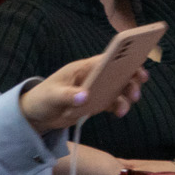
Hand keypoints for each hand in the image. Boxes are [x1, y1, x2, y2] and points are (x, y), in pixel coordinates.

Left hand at [18, 55, 148, 131]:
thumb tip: (85, 97)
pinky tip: (119, 113)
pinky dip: (118, 106)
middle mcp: (93, 76)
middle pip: (118, 73)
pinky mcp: (96, 103)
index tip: (138, 65)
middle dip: (130, 81)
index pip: (107, 59)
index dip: (124, 59)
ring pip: (118, 88)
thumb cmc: (42, 99)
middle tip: (134, 94)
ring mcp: (96, 89)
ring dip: (125, 96)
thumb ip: (68, 96)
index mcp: (84, 68)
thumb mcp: (52, 96)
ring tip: (124, 109)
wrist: (37, 115)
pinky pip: (112, 102)